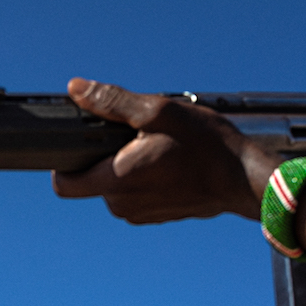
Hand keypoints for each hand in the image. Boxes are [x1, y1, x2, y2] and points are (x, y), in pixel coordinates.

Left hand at [52, 79, 279, 223]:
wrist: (242, 178)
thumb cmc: (206, 145)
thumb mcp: (158, 111)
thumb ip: (111, 102)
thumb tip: (76, 89)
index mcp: (116, 180)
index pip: (63, 184)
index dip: (63, 162)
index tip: (77, 143)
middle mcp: (122, 204)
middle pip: (89, 179)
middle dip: (103, 155)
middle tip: (134, 136)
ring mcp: (138, 213)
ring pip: (112, 185)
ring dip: (124, 165)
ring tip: (156, 147)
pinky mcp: (153, 216)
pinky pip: (133, 193)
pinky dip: (141, 177)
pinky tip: (165, 162)